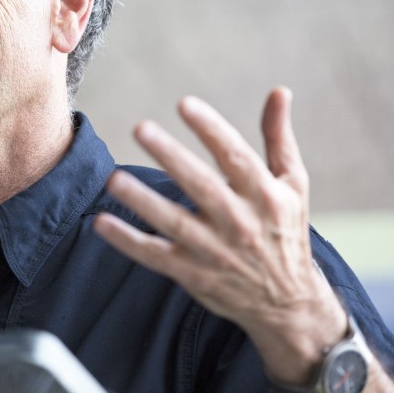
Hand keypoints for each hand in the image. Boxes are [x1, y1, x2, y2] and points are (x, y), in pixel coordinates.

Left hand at [93, 87, 346, 384]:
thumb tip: (280, 90)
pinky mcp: (193, 274)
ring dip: (142, 201)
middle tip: (140, 127)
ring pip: (174, 223)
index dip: (211, 130)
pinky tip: (101, 222)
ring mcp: (215, 251)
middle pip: (201, 185)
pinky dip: (128, 242)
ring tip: (114, 178)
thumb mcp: (292, 184)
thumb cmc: (285, 229)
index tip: (184, 104)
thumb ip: (278, 137)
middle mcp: (240, 222)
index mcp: (265, 195)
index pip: (235, 157)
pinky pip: (155, 256)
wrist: (289, 302)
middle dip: (171, 156)